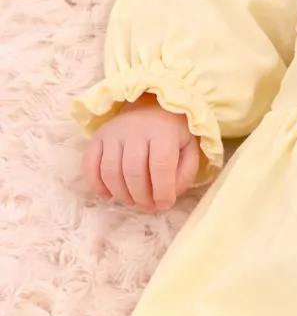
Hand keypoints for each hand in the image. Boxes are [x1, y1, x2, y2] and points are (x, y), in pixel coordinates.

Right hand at [83, 94, 200, 211]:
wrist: (152, 108)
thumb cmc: (173, 135)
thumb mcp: (189, 151)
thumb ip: (184, 175)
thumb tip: (166, 197)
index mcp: (163, 132)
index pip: (160, 166)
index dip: (162, 191)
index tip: (164, 205)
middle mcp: (135, 129)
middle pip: (133, 171)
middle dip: (141, 197)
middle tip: (148, 207)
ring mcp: (113, 132)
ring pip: (110, 170)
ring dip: (121, 194)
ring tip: (132, 202)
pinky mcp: (97, 137)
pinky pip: (89, 164)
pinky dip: (96, 185)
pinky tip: (107, 196)